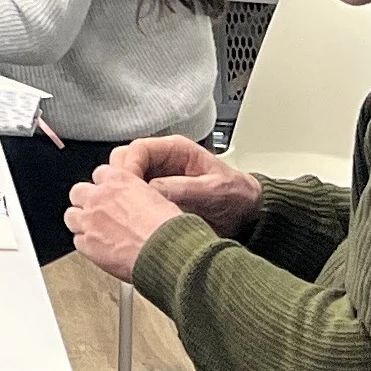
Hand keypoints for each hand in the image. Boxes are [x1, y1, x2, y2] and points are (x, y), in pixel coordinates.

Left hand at [64, 163, 182, 281]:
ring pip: (71, 216)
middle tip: (99, 213)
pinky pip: (77, 241)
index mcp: (118, 180)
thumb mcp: (158, 198)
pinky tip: (99, 249)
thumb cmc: (168, 227)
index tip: (110, 195)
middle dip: (86, 202)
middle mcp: (99, 197)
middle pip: (78, 192)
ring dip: (81, 222)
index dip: (104, 186)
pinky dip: (86, 245)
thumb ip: (138, 195)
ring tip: (96, 232)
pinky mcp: (86, 243)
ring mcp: (89, 220)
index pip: (100, 174)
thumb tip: (139, 202)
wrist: (166, 252)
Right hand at [110, 135, 261, 239]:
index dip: (128, 165)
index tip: (125, 183)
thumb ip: (184, 188)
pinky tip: (135, 221)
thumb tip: (153, 189)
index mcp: (176, 150)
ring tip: (129, 213)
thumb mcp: (214, 190)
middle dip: (120, 180)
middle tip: (123, 200)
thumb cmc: (237, 196)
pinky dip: (131, 209)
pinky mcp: (157, 200)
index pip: (138, 149)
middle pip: (125, 163)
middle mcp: (163, 163)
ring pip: (126, 182)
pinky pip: (135, 201)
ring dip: (123, 196)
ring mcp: (158, 181)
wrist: (250, 216)